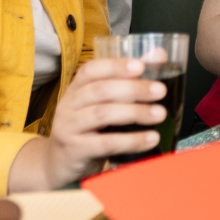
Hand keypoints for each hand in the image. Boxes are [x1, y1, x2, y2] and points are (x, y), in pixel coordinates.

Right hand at [9, 57, 166, 191]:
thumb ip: (129, 80)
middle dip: (133, 88)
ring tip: (160, 114)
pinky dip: (131, 140)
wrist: (59, 164)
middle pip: (100, 91)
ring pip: (102, 114)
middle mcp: (68, 105)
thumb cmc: (87, 130)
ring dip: (135, 112)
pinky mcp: (74, 151)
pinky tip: (150, 138)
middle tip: (160, 91)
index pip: (91, 70)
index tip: (141, 66)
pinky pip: (105, 143)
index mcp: (76, 89)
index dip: (115, 65)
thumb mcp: (103, 104)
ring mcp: (68, 128)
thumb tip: (158, 55)